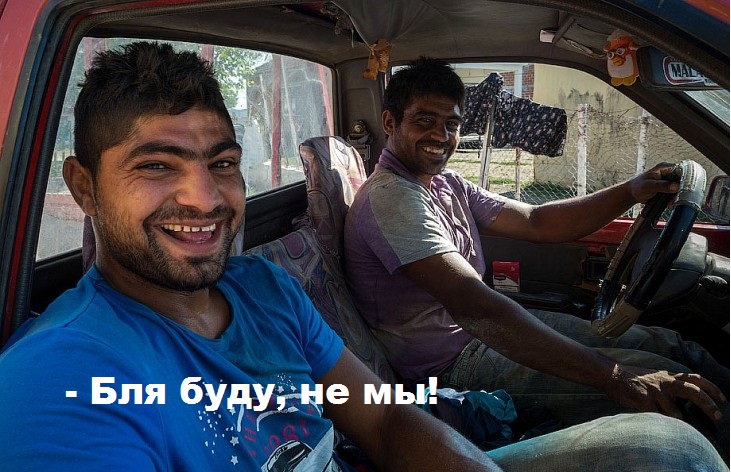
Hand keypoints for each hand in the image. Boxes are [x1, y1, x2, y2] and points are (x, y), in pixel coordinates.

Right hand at [607, 364, 725, 421]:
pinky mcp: (644, 401)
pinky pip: (657, 417)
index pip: (695, 379)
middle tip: (718, 416)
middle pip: (693, 391)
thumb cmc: (634, 379)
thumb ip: (671, 385)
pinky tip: (651, 417)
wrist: (611, 374)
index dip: (711, 388)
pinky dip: (658, 421)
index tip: (723, 399)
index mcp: (669, 376)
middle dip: (708, 405)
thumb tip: (687, 399)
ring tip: (664, 416)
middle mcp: (665, 382)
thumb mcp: (655, 377)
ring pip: (676, 412)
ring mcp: (655, 392)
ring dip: (674, 419)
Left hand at [627, 162, 679, 202]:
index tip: (683, 188)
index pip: (681, 170)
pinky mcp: (668, 188)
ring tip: (671, 203)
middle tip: (676, 199)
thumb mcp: (649, 186)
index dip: (685, 179)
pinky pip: (675, 193)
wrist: (632, 194)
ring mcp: (669, 180)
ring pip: (680, 188)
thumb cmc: (638, 187)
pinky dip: (674, 199)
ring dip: (677, 196)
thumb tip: (676, 186)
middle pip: (682, 180)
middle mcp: (668, 172)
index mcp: (664, 167)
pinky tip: (670, 204)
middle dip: (680, 191)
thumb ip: (662, 186)